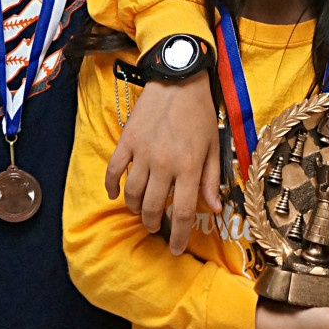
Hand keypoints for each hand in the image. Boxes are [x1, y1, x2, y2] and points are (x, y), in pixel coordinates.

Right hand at [105, 72, 220, 254]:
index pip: (185, 213)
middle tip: (156, 227)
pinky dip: (112, 186)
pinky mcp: (127, 142)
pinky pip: (114, 170)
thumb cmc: (200, 113)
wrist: (178, 79)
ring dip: (137, 209)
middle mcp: (164, 164)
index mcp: (189, 167)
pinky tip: (115, 195)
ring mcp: (143, 153)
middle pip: (155, 208)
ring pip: (134, 194)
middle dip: (154, 224)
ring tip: (142, 212)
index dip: (179, 236)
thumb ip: (212, 179)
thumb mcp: (212, 146)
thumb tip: (216, 208)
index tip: (175, 248)